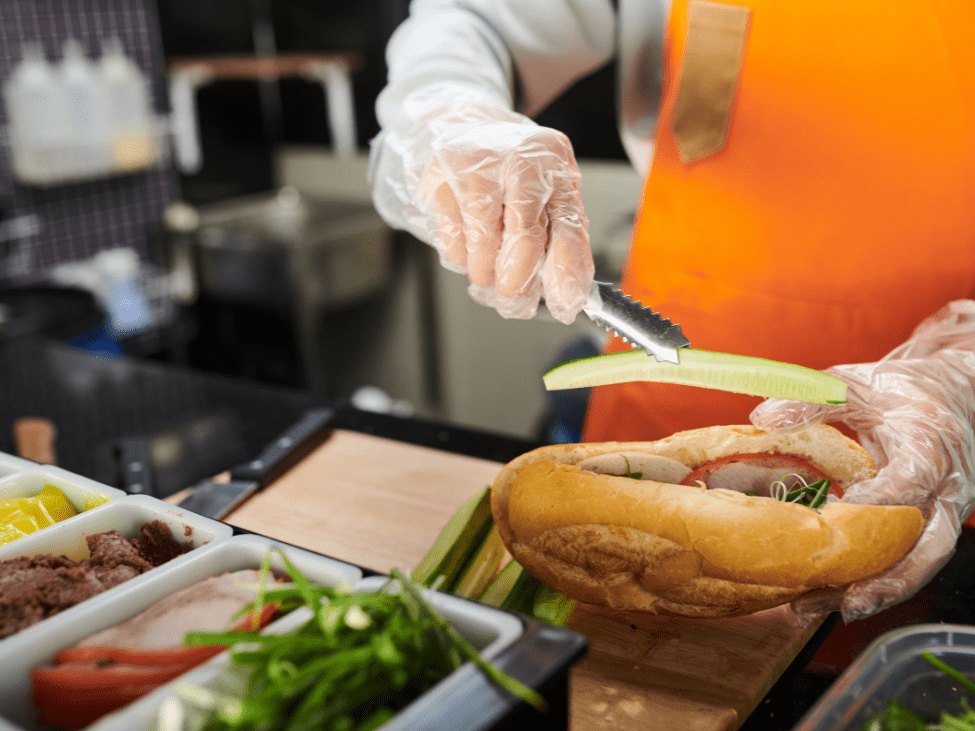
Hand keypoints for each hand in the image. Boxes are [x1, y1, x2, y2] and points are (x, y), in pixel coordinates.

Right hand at [382, 99, 593, 323]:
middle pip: (524, 236)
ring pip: (482, 243)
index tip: (565, 304)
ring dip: (485, 270)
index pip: (567, 225)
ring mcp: (475, 166)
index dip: (565, 271)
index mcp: (554, 163)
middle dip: (518, 279)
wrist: (464, 124)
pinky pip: (452, 237)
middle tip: (513, 295)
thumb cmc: (515, 166)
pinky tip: (469, 243)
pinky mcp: (440, 177)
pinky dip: (461, 255)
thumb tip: (569, 291)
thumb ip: (564, 236)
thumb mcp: (551, 190)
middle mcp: (518, 159)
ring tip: (489, 267)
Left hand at [750, 301, 974, 621]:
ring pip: (924, 562)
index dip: (879, 504)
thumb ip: (812, 400)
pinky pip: (913, 559)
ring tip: (834, 609)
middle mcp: (947, 485)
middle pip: (930, 544)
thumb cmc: (904, 390)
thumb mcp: (857, 384)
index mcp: (928, 444)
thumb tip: (761, 416)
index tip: (840, 519)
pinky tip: (840, 596)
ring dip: (882, 590)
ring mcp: (947, 509)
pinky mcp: (937, 524)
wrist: (959, 395)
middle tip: (847, 604)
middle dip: (891, 579)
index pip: (910, 481)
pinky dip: (882, 580)